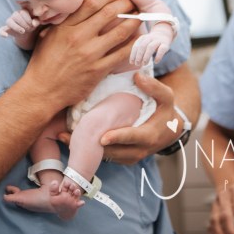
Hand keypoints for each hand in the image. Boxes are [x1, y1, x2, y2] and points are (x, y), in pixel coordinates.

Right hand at [0, 9, 39, 37]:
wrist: (27, 33)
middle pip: (16, 16)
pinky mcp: (6, 29)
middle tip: (29, 29)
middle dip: (23, 23)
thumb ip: (37, 21)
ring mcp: (9, 22)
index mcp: (22, 11)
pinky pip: (1, 30)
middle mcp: (15, 15)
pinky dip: (2, 33)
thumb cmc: (32, 24)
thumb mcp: (36, 22)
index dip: (28, 19)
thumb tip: (34, 23)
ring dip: (16, 27)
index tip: (32, 25)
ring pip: (9, 21)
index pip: (23, 12)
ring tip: (23, 31)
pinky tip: (6, 36)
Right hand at [23, 0, 140, 107]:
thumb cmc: (43, 62)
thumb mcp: (48, 35)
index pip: (91, 3)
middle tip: (132, 1)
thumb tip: (73, 7)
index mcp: (65, 27)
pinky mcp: (98, 70)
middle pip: (108, 13)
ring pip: (119, 32)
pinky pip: (122, 55)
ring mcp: (90, 54)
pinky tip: (140, 39)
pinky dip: (134, 45)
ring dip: (133, 22)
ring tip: (139, 16)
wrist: (43, 91)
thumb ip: (62, 21)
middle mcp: (79, 37)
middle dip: (124, 4)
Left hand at [58, 72, 179, 164]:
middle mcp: (138, 150)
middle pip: (112, 151)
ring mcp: (129, 157)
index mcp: (148, 135)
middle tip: (68, 136)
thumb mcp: (166, 97)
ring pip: (105, 156)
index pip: (131, 137)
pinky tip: (72, 139)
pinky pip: (105, 156)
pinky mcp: (122, 158)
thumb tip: (137, 76)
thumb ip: (154, 87)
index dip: (116, 137)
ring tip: (64, 137)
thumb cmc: (165, 111)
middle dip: (91, 146)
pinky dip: (90, 150)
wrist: (169, 131)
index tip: (101, 137)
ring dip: (86, 149)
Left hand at [129, 28, 170, 65]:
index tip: (131, 62)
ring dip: (146, 56)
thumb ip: (139, 51)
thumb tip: (133, 62)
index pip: (136, 46)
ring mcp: (158, 40)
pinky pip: (162, 49)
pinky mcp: (165, 44)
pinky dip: (158, 56)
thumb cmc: (151, 42)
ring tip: (144, 64)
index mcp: (143, 38)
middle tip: (137, 64)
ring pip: (151, 47)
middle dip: (139, 56)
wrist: (164, 34)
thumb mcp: (144, 44)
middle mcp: (150, 38)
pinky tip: (156, 62)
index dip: (133, 54)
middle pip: (143, 46)